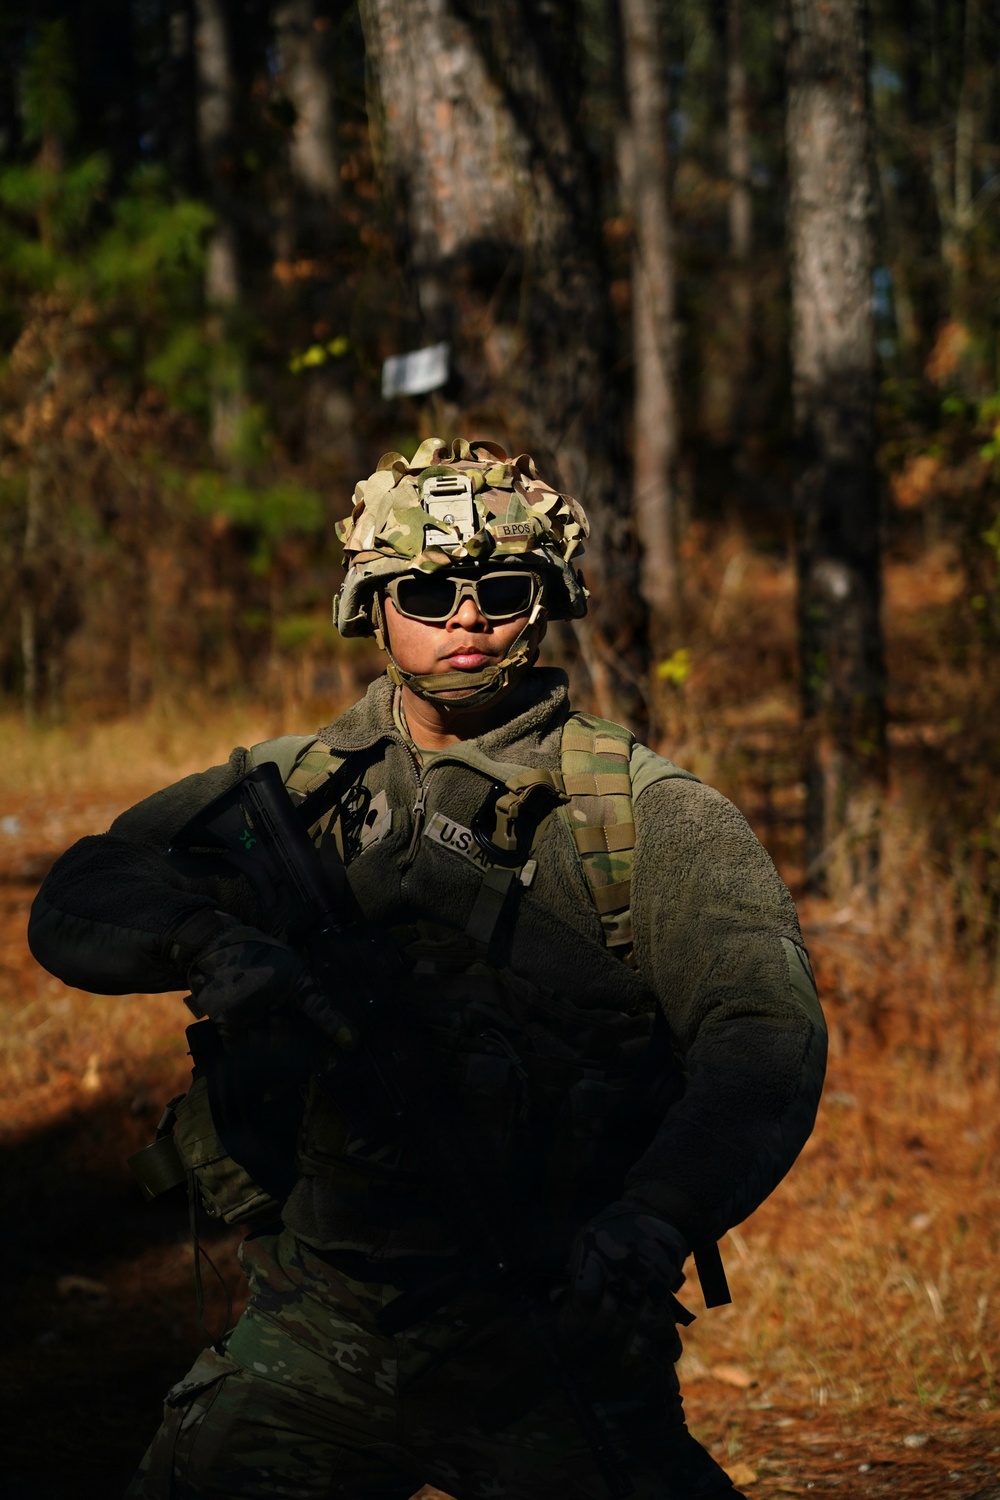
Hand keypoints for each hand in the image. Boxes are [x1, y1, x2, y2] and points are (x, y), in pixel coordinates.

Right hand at [173, 912, 355, 1047]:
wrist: (210, 942)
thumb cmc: (252, 950)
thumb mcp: (284, 960)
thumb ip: (298, 987)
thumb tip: (317, 1016)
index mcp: (291, 977)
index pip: (317, 1004)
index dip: (334, 1024)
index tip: (351, 1042)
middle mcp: (271, 994)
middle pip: (288, 1035)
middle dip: (290, 1050)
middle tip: (291, 1058)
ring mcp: (248, 1008)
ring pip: (263, 1045)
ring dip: (264, 1048)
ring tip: (260, 1041)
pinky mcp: (226, 1018)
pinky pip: (238, 1046)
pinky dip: (242, 1049)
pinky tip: (241, 1047)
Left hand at [559, 1199, 686, 1367]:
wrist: (657, 1211)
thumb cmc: (614, 1227)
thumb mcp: (587, 1237)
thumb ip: (575, 1267)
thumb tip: (557, 1300)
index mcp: (595, 1251)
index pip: (582, 1297)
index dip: (572, 1322)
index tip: (564, 1337)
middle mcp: (618, 1266)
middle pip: (602, 1315)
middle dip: (588, 1338)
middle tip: (579, 1352)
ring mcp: (641, 1277)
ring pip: (624, 1321)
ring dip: (610, 1344)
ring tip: (598, 1360)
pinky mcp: (660, 1286)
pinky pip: (649, 1320)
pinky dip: (640, 1344)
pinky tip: (630, 1362)